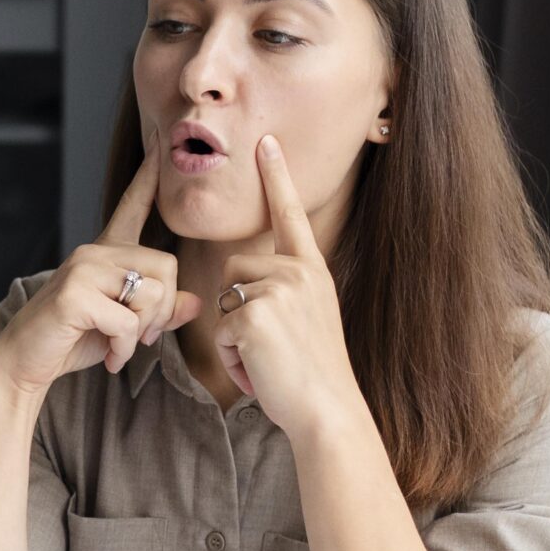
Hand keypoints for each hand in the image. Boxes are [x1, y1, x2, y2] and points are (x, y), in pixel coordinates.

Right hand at [0, 141, 200, 398]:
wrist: (23, 362)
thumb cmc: (71, 340)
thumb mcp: (123, 326)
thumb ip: (157, 312)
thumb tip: (194, 303)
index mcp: (105, 253)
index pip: (132, 206)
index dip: (148, 176)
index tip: (158, 143)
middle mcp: (94, 253)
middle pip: (165, 266)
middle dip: (163, 310)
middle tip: (143, 337)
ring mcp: (82, 270)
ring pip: (150, 293)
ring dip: (143, 333)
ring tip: (122, 347)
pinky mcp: (74, 295)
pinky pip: (128, 322)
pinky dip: (125, 348)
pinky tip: (110, 357)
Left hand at [209, 136, 364, 440]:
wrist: (328, 410)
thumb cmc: (313, 375)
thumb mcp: (307, 320)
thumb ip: (284, 293)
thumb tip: (246, 288)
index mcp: (312, 271)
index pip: (289, 215)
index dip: (276, 177)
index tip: (265, 141)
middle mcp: (298, 273)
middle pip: (233, 269)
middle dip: (237, 309)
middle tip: (270, 346)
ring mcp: (277, 291)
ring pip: (224, 301)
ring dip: (234, 337)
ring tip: (268, 359)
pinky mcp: (255, 315)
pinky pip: (221, 330)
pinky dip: (232, 357)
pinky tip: (261, 371)